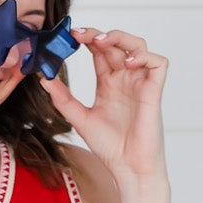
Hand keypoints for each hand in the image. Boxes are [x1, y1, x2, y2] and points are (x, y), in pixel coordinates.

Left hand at [40, 28, 168, 183]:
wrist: (127, 168)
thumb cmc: (109, 147)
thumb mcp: (79, 118)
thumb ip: (63, 98)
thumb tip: (43, 78)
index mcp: (108, 83)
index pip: (99, 51)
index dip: (86, 39)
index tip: (69, 36)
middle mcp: (124, 78)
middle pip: (116, 43)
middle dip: (98, 34)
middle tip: (79, 35)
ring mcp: (140, 82)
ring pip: (138, 45)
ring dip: (121, 38)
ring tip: (101, 42)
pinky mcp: (154, 91)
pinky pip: (158, 63)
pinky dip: (144, 57)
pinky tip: (127, 62)